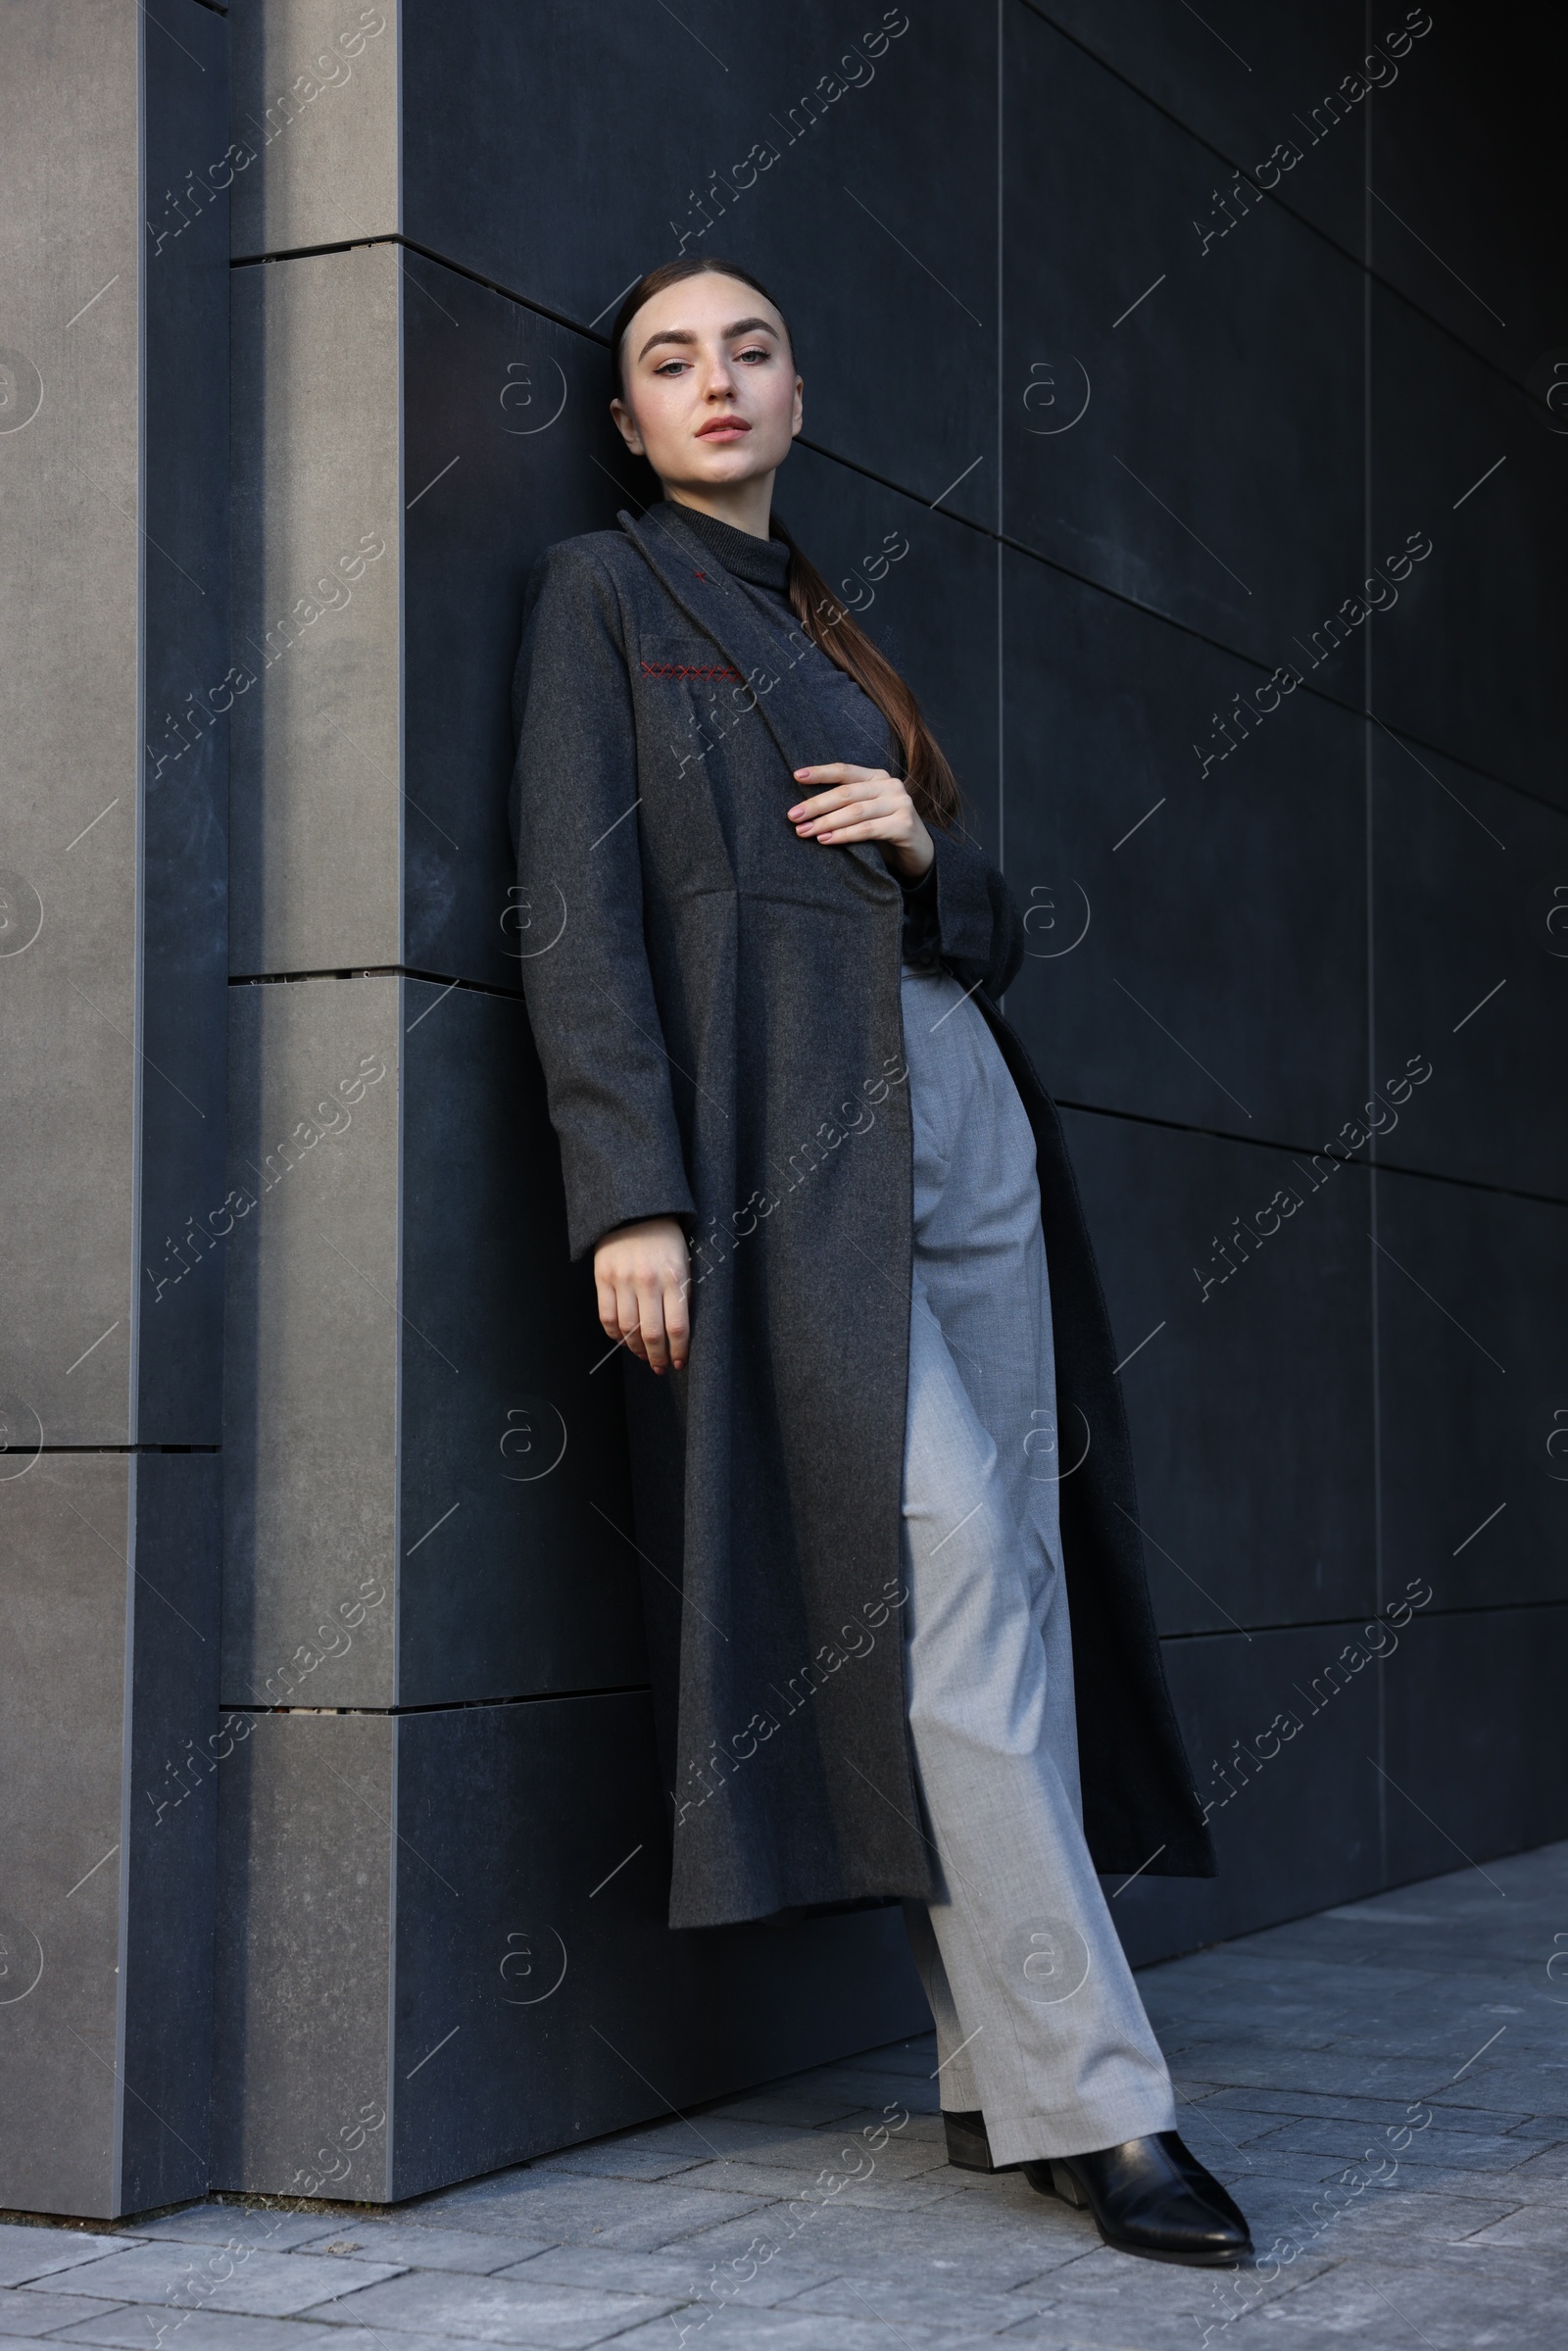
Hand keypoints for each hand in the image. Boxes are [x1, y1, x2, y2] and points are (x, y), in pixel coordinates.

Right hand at [593, 1215, 690, 1373]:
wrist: (636, 1210)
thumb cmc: (666, 1238)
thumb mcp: (685, 1261)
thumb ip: (682, 1293)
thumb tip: (680, 1333)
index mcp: (674, 1276)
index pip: (677, 1326)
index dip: (679, 1351)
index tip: (679, 1362)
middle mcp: (648, 1280)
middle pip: (652, 1333)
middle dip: (658, 1357)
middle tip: (660, 1367)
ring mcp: (622, 1279)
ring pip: (627, 1329)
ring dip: (636, 1349)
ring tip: (643, 1356)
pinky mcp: (603, 1278)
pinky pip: (606, 1316)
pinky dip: (614, 1335)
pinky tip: (623, 1340)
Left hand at [787, 763, 933, 880]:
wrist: (918, 853)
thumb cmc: (883, 831)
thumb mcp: (865, 812)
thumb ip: (846, 804)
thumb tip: (805, 809)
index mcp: (877, 777)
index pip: (844, 771)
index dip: (820, 773)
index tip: (796, 776)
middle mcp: (890, 785)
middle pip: (846, 793)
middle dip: (816, 805)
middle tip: (792, 816)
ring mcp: (900, 803)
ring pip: (855, 812)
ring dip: (826, 822)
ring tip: (805, 831)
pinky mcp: (905, 824)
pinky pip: (868, 829)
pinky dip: (844, 835)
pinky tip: (826, 840)